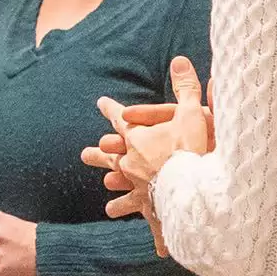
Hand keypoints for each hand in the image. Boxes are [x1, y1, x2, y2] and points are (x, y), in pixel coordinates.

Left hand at [84, 57, 211, 213]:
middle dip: (100, 153)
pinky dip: (126, 211)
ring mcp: (136, 183)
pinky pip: (133, 206)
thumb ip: (186, 87)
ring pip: (119, 184)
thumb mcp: (191, 113)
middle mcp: (131, 160)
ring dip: (113, 186)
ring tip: (106, 191)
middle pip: (111, 154)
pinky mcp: (146, 202)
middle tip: (85, 154)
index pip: (120, 118)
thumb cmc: (189, 149)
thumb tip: (179, 60)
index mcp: (138, 137)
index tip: (100, 102)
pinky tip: (117, 215)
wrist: (189, 187)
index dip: (111, 109)